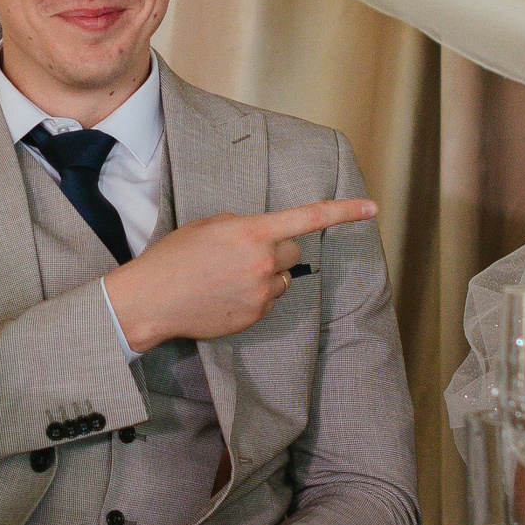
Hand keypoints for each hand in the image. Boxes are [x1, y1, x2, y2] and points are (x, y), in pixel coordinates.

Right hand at [102, 199, 377, 349]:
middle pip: (295, 252)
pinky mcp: (256, 316)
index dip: (343, 211)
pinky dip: (255, 297)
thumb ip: (243, 226)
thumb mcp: (209, 226)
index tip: (372, 208)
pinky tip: (225, 295)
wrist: (152, 299)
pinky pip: (269, 301)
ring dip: (267, 275)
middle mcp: (264, 261)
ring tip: (229, 278)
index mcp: (252, 231)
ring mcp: (262, 292)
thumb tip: (264, 235)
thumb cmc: (175, 257)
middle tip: (245, 253)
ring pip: (283, 279)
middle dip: (278, 250)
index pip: (308, 218)